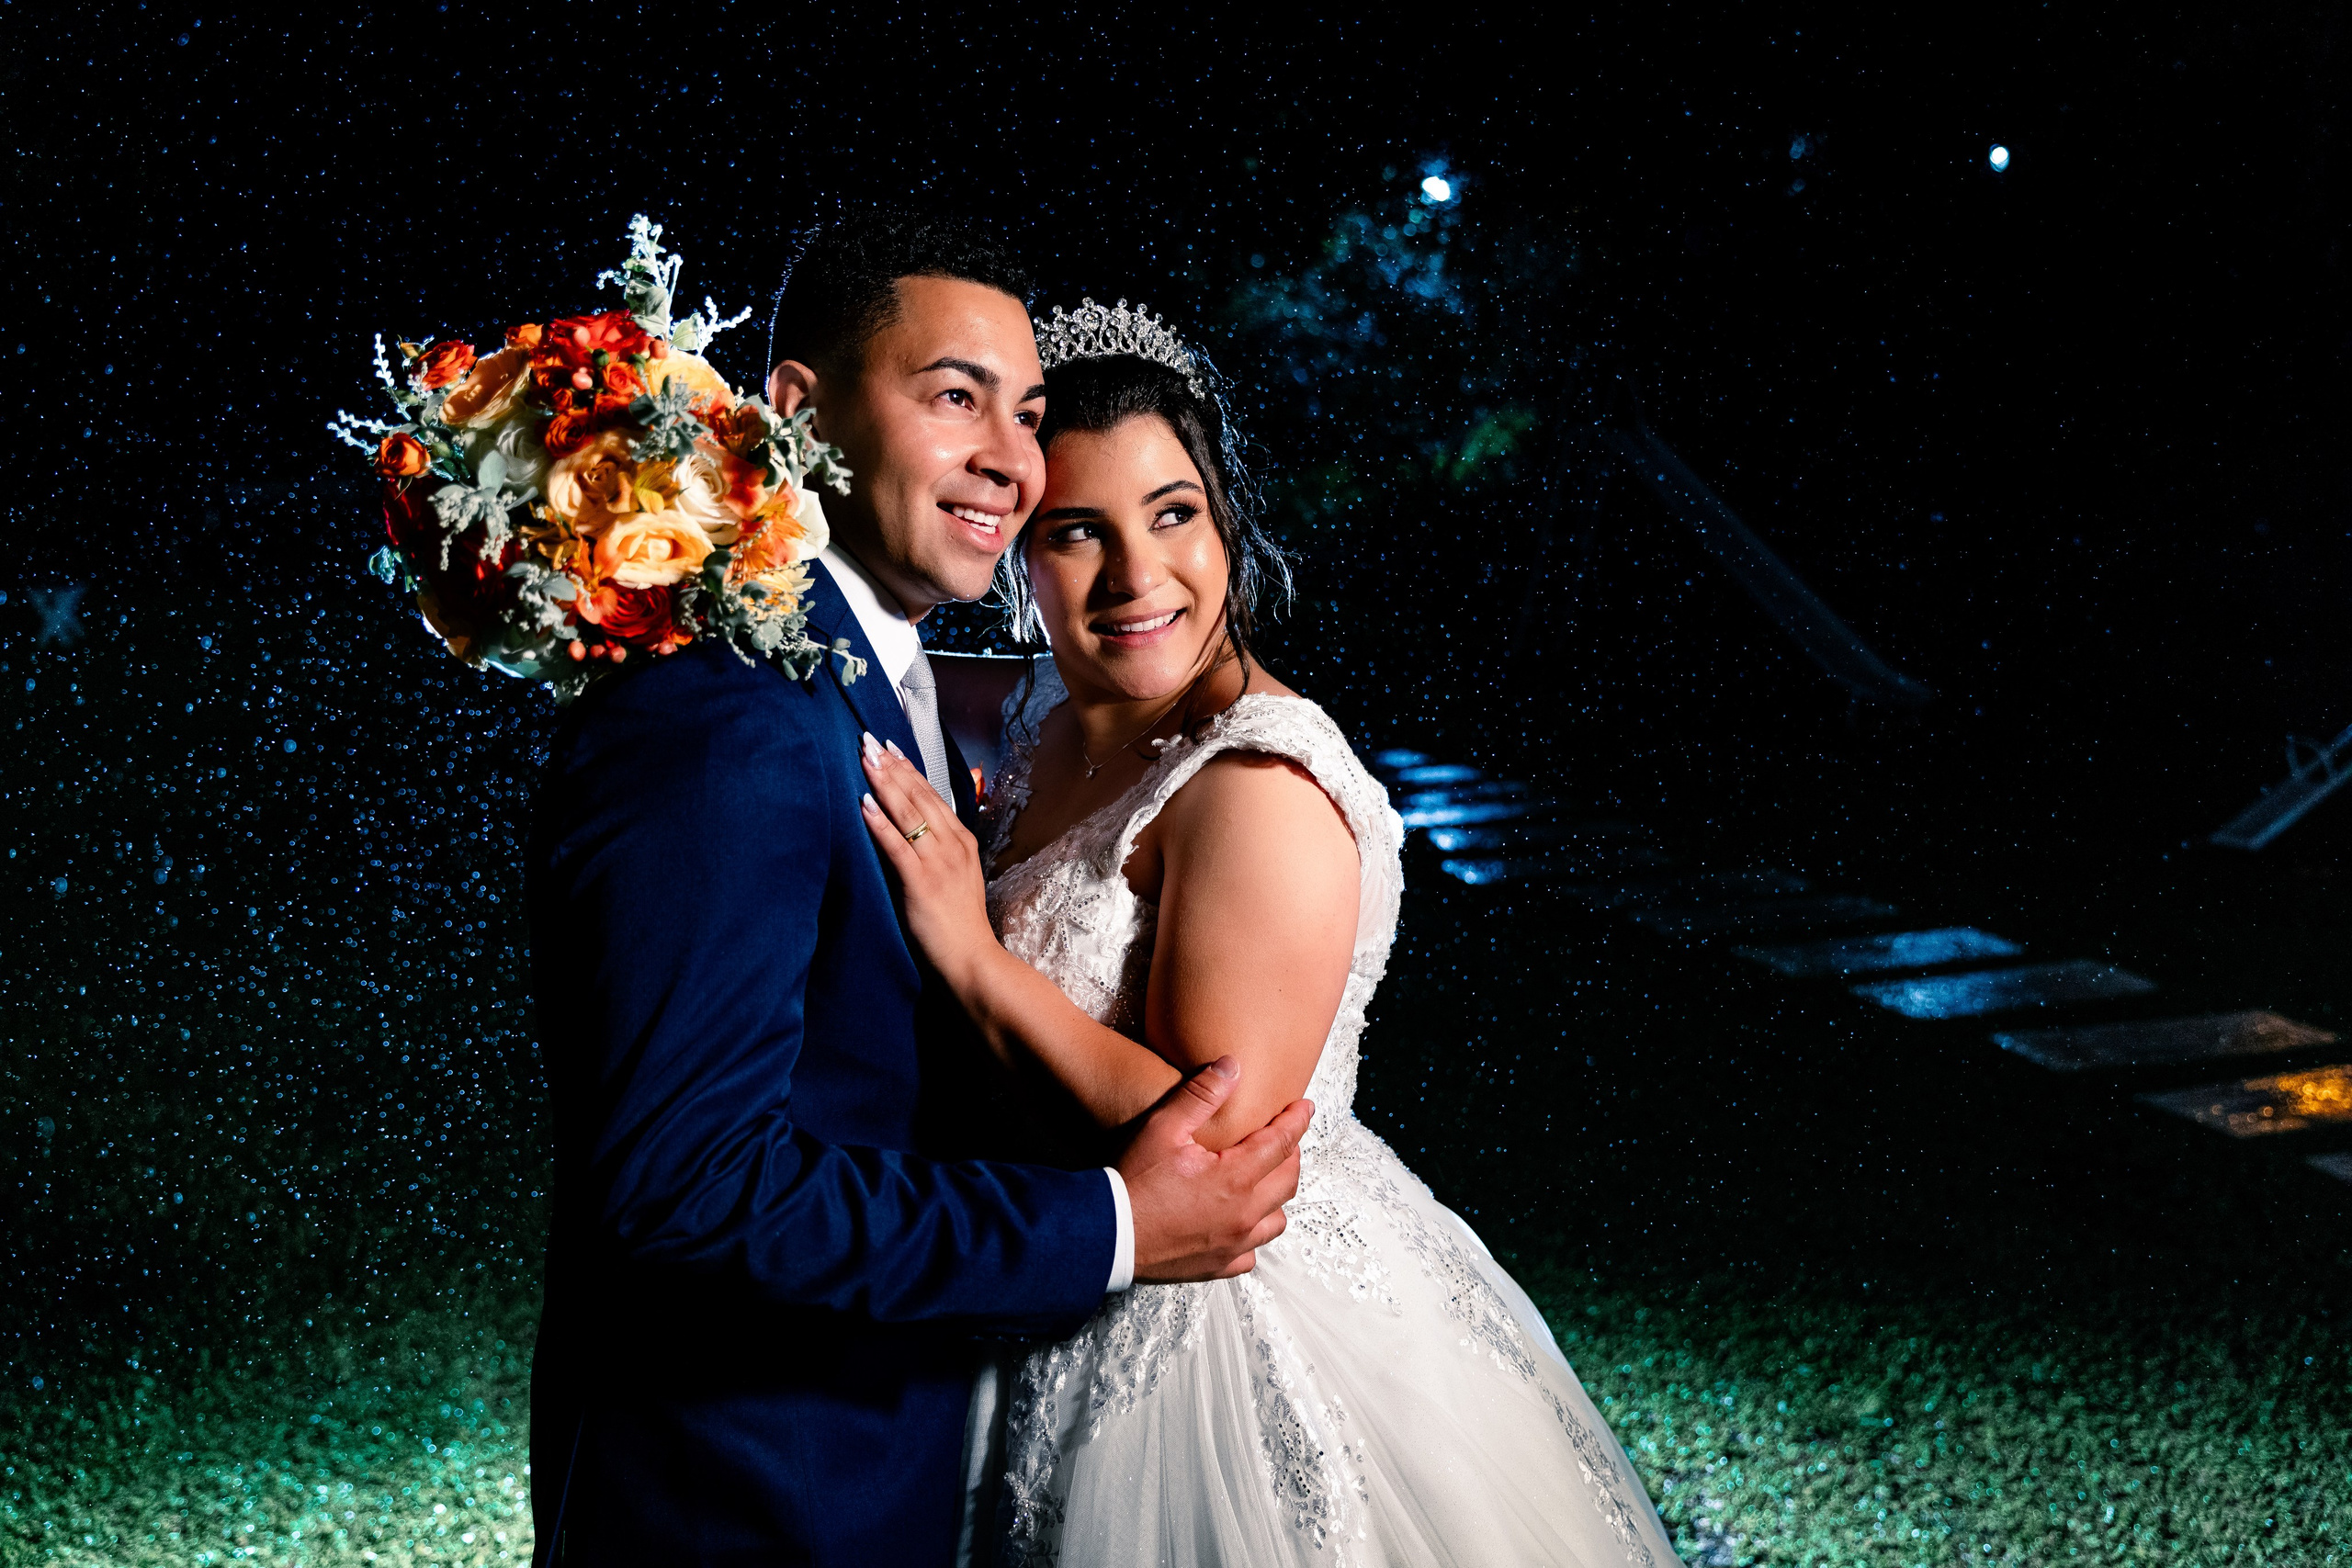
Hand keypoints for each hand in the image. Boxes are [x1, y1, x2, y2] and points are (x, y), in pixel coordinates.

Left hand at [859, 733, 995, 989]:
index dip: (909, 770)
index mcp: (963, 841)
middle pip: (919, 796)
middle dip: (892, 766)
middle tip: (869, 741)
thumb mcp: (958, 877)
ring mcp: (939, 861)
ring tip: (865, 759)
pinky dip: (880, 822)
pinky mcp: (921, 881)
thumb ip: (941, 852)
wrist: (972, 958)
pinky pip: (897, 845)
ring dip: (884, 783)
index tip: (890, 748)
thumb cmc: (960, 924)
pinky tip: (864, 803)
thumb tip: (916, 832)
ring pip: (909, 813)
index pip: (933, 796)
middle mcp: (953, 845)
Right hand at [1119, 1056, 1312, 1281]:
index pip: (1282, 1142)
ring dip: (1277, 1195)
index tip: (1304, 1107)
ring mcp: (1233, 1244)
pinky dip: (1253, 1235)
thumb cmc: (1132, 1182)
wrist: (1106, 1235)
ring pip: (1277, 1219)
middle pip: (1287, 1180)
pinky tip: (1241, 1223)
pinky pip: (1252, 1253)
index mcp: (1235, 1177)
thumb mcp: (1163, 1128)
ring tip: (1266, 1178)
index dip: (1296, 1120)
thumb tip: (1232, 1066)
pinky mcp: (1218, 1266)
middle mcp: (1243, 1214)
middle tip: (1284, 1137)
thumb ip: (1201, 1095)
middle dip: (1291, 1154)